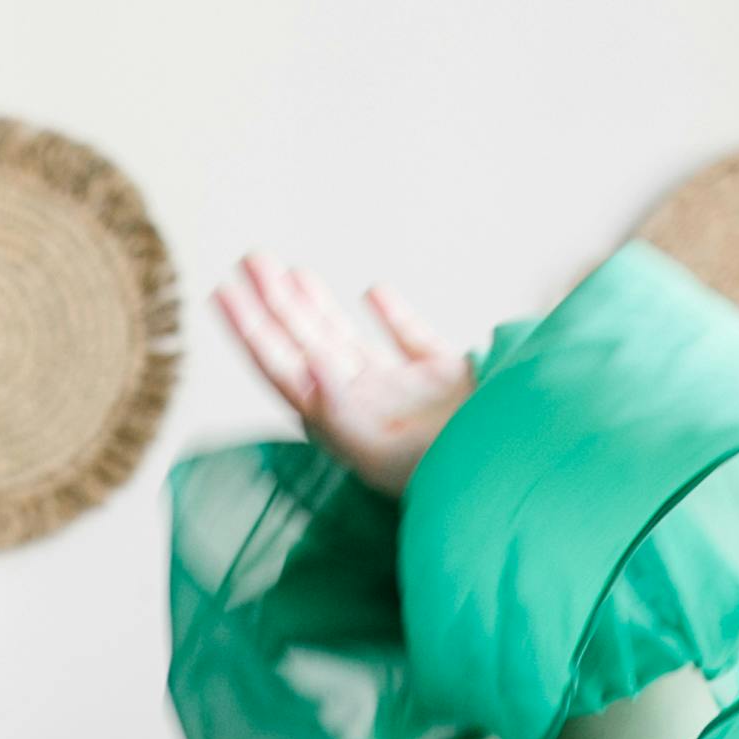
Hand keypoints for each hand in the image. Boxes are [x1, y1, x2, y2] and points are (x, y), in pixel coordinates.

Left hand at [214, 256, 473, 497]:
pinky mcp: (447, 378)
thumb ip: (340, 406)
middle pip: (306, 344)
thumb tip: (308, 362)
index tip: (222, 292)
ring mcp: (404, 390)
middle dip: (275, 302)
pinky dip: (392, 315)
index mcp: (339, 422)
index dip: (251, 329)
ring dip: (316, 305)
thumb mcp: (381, 452)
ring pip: (348, 338)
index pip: (281, 367)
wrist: (515, 477)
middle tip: (250, 257)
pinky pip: (412, 339)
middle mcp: (364, 404)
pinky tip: (373, 291)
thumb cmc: (444, 481)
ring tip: (286, 270)